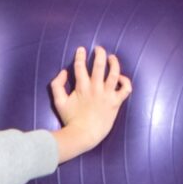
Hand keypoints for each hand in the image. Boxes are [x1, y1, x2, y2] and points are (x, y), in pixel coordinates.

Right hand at [50, 45, 131, 161]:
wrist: (84, 135)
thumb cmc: (70, 120)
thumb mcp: (58, 102)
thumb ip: (57, 85)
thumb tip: (63, 72)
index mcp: (81, 87)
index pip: (81, 66)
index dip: (80, 55)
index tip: (82, 49)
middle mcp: (95, 88)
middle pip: (99, 65)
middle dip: (99, 53)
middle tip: (99, 49)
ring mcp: (107, 95)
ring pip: (114, 73)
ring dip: (114, 62)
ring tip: (112, 58)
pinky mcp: (115, 102)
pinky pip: (125, 89)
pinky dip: (125, 81)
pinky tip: (121, 78)